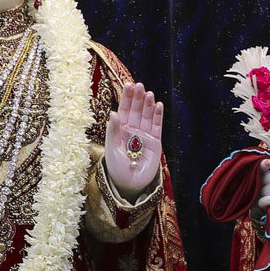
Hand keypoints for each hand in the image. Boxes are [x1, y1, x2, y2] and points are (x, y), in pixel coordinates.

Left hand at [104, 81, 161, 199]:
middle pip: (136, 110)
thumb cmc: (117, 168)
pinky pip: (157, 126)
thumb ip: (113, 131)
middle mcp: (132, 130)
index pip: (123, 110)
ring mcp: (144, 135)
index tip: (128, 85)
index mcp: (120, 130)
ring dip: (148, 104)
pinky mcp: (155, 142)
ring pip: (147, 116)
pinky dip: (158, 116)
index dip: (126, 98)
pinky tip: (158, 105)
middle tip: (139, 85)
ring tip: (149, 94)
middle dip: (137, 98)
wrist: (130, 185)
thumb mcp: (112, 149)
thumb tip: (113, 113)